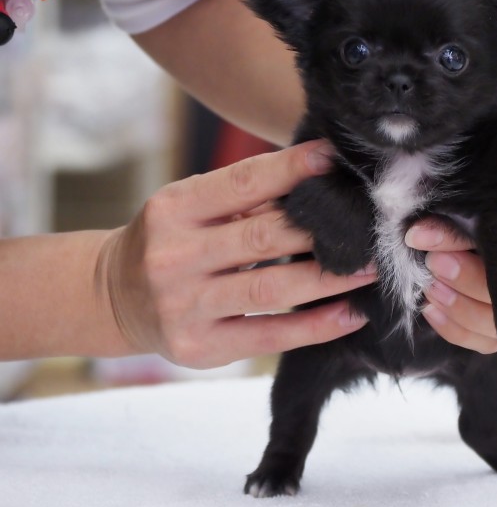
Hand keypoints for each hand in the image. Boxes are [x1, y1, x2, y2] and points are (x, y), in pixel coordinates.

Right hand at [97, 141, 374, 368]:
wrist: (114, 297)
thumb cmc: (168, 241)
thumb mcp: (189, 208)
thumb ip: (242, 198)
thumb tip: (315, 179)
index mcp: (174, 209)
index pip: (242, 183)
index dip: (291, 169)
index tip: (334, 159)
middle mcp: (174, 256)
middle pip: (264, 237)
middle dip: (324, 231)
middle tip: (372, 227)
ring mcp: (184, 305)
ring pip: (272, 288)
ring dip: (330, 278)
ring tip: (370, 269)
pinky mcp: (200, 346)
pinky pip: (269, 335)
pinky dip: (315, 326)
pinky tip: (350, 315)